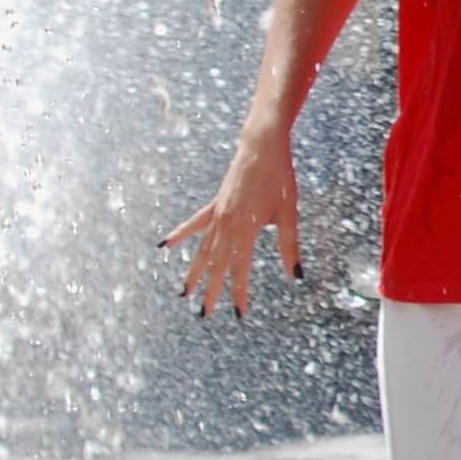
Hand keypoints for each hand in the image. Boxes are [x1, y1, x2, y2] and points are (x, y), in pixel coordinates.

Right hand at [163, 126, 297, 317]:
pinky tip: (164, 246)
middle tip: (203, 314)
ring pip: (202, 249)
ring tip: (183, 292)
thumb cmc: (280, 177)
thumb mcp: (289, 213)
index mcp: (246, 229)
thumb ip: (289, 246)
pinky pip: (194, 224)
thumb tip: (296, 276)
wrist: (262, 145)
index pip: (240, 269)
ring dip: (193, 272)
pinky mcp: (215, 204)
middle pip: (216, 264)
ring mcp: (217, 214)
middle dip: (211, 291)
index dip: (238, 292)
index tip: (237, 313)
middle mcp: (226, 224)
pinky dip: (180, 235)